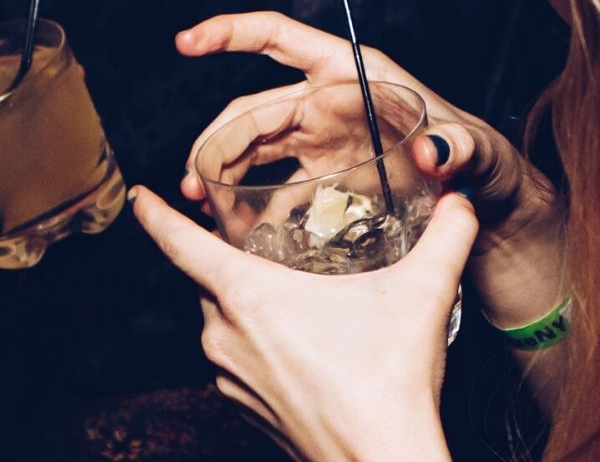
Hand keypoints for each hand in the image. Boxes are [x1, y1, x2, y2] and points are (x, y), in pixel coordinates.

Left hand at [131, 186, 475, 460]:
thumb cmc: (387, 382)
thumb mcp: (420, 296)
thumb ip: (445, 238)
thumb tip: (460, 200)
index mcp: (247, 295)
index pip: (180, 243)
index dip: (156, 215)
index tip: (139, 196)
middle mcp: (223, 332)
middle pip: (210, 280)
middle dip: (232, 261)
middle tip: (268, 248)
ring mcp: (227, 373)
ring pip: (224, 320)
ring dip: (250, 305)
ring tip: (297, 301)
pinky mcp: (240, 404)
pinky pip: (236, 357)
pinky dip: (258, 343)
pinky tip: (301, 346)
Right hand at [176, 12, 559, 257]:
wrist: (489, 210)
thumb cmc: (488, 165)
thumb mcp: (480, 151)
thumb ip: (461, 147)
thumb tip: (434, 150)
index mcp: (353, 74)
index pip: (280, 39)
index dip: (231, 33)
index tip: (187, 42)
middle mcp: (328, 101)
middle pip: (254, 108)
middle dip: (216, 139)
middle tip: (193, 181)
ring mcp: (322, 140)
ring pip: (253, 147)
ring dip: (220, 172)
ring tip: (200, 205)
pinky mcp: (323, 179)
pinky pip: (273, 188)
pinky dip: (249, 206)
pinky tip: (235, 233)